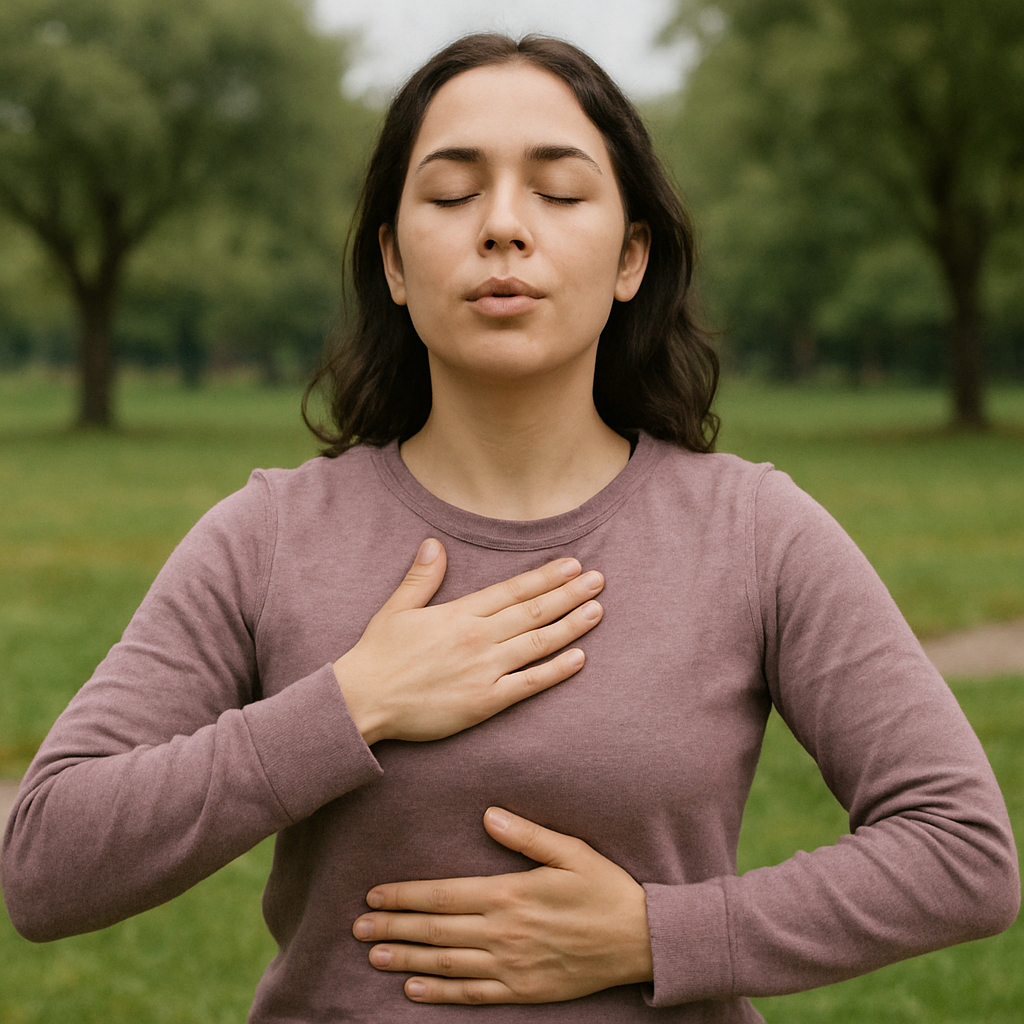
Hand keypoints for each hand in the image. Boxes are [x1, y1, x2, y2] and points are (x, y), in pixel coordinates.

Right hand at [334, 540, 603, 745]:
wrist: (363, 701)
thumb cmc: (378, 655)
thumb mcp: (396, 609)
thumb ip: (421, 577)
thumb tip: (434, 544)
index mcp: (459, 613)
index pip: (513, 590)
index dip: (545, 577)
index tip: (572, 565)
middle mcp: (478, 637)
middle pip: (533, 611)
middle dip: (569, 594)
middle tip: (599, 581)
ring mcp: (484, 670)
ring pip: (537, 642)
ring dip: (570, 625)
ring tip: (597, 610)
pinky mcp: (484, 701)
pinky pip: (528, 684)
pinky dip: (555, 670)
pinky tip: (579, 658)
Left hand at [352, 807, 653, 1003]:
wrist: (640, 940)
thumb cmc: (605, 888)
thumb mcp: (571, 850)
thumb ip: (526, 835)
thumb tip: (488, 815)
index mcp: (510, 894)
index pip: (444, 894)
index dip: (406, 895)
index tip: (375, 895)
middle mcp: (504, 932)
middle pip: (436, 929)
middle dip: (394, 927)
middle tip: (357, 928)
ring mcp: (512, 965)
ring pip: (447, 963)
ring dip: (407, 958)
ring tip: (374, 955)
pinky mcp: (523, 990)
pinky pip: (473, 994)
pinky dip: (440, 993)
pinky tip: (414, 989)